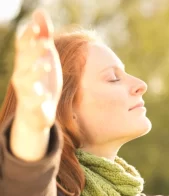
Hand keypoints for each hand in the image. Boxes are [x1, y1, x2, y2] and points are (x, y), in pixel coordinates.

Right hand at [12, 9, 61, 130]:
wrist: (39, 111)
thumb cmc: (42, 80)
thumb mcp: (46, 57)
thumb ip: (44, 36)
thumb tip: (40, 12)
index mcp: (26, 61)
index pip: (23, 46)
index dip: (29, 36)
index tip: (36, 27)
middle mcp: (22, 74)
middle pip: (24, 61)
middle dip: (34, 51)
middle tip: (46, 43)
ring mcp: (27, 90)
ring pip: (25, 81)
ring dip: (34, 72)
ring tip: (46, 65)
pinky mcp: (34, 106)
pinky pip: (34, 103)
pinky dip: (38, 99)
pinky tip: (45, 95)